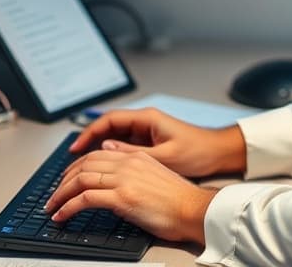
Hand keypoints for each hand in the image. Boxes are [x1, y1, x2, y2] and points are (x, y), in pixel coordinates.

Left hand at [45, 148, 216, 243]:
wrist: (194, 209)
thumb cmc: (179, 199)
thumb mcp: (154, 174)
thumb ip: (132, 164)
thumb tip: (110, 158)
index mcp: (135, 157)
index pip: (96, 155)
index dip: (75, 167)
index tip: (65, 180)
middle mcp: (127, 163)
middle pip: (84, 165)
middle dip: (63, 181)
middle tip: (53, 195)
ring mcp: (124, 179)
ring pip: (80, 180)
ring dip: (60, 195)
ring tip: (52, 208)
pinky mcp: (122, 198)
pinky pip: (85, 198)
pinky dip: (68, 207)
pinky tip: (62, 216)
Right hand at [70, 108, 245, 177]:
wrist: (219, 153)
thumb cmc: (198, 151)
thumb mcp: (165, 156)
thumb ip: (134, 153)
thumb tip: (106, 149)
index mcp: (147, 119)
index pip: (109, 120)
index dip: (89, 133)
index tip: (75, 148)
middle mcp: (144, 123)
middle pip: (108, 128)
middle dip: (89, 143)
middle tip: (72, 161)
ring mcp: (146, 133)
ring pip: (114, 139)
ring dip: (99, 151)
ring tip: (83, 168)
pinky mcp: (150, 144)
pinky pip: (124, 147)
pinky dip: (112, 158)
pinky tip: (104, 171)